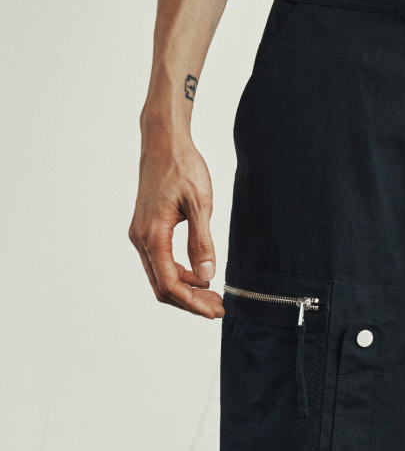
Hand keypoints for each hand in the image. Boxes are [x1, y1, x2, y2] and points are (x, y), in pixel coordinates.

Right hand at [129, 110, 222, 315]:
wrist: (163, 140)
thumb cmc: (181, 165)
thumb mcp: (199, 204)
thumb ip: (202, 242)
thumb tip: (206, 276)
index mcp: (153, 234)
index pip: (170, 284)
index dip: (192, 303)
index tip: (213, 310)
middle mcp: (141, 238)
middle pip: (162, 287)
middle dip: (189, 302)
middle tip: (217, 307)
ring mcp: (141, 234)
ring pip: (159, 277)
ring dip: (184, 290)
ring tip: (211, 295)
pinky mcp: (145, 229)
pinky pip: (159, 263)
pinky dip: (178, 275)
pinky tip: (198, 275)